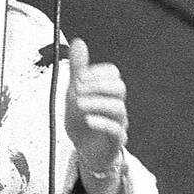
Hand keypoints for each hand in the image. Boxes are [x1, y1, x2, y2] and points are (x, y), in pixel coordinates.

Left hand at [65, 38, 127, 174]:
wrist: (84, 150)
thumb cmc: (82, 120)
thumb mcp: (74, 92)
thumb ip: (77, 68)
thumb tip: (78, 42)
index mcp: (107, 92)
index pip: (112, 73)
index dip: (97, 72)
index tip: (79, 76)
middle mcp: (115, 105)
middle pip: (119, 88)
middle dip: (98, 85)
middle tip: (78, 89)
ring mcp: (117, 123)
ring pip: (118, 108)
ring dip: (97, 102)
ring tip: (79, 104)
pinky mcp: (114, 141)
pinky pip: (116, 130)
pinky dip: (102, 123)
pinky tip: (88, 119)